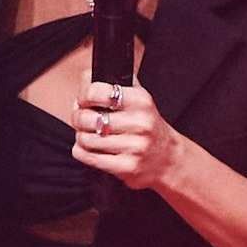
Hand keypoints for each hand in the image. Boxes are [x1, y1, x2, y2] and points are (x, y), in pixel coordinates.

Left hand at [71, 75, 183, 190]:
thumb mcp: (136, 97)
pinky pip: (88, 157)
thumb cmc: (145, 124)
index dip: (84, 97)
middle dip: (78, 119)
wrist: (167, 157)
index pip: (96, 92)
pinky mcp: (127, 167)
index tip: (84, 102)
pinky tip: (91, 149)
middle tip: (82, 120)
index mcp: (141, 100)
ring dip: (81, 137)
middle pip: (86, 118)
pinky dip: (83, 152)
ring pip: (85, 139)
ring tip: (90, 135)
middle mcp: (140, 123)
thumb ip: (112, 84)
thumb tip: (85, 78)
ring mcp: (135, 147)